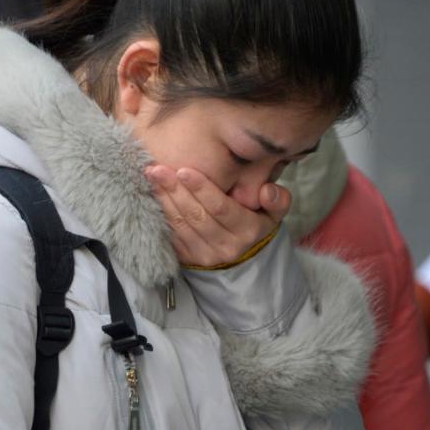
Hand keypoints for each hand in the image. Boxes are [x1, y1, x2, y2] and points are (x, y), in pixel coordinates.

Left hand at [144, 165, 291, 266]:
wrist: (245, 260)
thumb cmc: (256, 225)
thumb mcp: (274, 214)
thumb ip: (277, 200)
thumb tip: (266, 190)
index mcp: (247, 231)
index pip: (221, 209)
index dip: (202, 189)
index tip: (184, 170)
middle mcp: (225, 246)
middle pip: (196, 216)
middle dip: (176, 191)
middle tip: (158, 169)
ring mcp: (205, 255)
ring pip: (181, 226)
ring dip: (164, 200)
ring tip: (152, 177)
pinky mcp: (189, 260)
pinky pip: (172, 236)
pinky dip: (160, 215)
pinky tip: (152, 196)